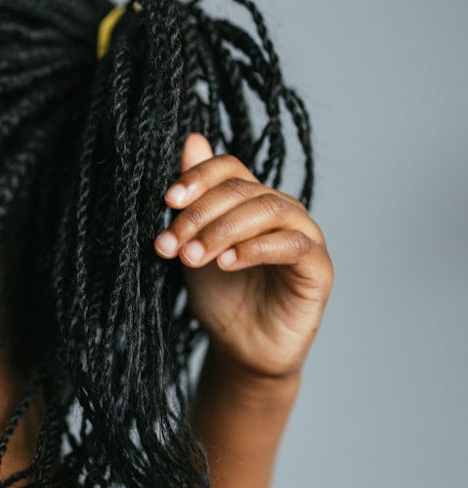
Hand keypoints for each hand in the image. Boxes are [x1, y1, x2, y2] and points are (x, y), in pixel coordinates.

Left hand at [154, 134, 332, 379]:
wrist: (240, 348)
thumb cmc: (220, 296)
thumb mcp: (194, 245)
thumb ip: (193, 200)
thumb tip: (192, 139)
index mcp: (249, 201)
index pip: (229, 169)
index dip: (198, 177)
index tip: (168, 200)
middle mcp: (280, 210)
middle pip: (243, 191)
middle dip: (200, 215)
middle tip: (171, 244)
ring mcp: (303, 236)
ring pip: (269, 210)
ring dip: (224, 230)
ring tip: (192, 257)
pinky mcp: (318, 267)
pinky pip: (293, 245)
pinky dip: (257, 248)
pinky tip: (228, 262)